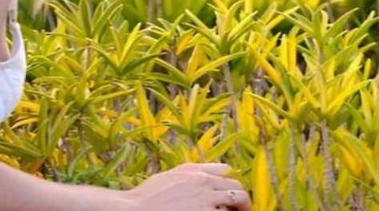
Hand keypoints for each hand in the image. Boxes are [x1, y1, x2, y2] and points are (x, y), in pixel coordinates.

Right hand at [127, 162, 251, 210]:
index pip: (226, 171)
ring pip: (238, 201)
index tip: (228, 193)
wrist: (136, 209)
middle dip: (242, 200)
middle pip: (237, 187)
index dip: (229, 183)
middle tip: (241, 210)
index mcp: (196, 172)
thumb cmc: (148, 195)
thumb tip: (209, 172)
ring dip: (239, 210)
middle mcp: (205, 184)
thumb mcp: (169, 176)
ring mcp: (206, 202)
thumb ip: (190, 172)